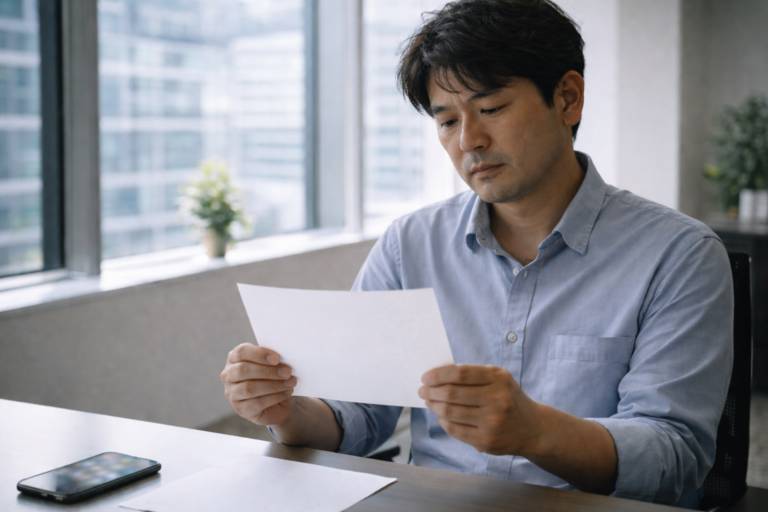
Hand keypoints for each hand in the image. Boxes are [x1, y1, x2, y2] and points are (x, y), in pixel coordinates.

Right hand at [220, 343, 296, 425]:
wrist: (280, 402)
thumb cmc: (275, 377)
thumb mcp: (274, 365)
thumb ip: (274, 359)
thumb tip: (284, 356)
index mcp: (234, 358)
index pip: (241, 352)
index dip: (259, 354)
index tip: (277, 358)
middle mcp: (229, 375)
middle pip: (243, 370)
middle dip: (268, 371)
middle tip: (287, 372)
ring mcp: (232, 394)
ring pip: (249, 388)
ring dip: (273, 385)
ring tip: (290, 383)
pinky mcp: (240, 409)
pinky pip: (256, 403)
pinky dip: (274, 397)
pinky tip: (286, 392)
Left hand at [418, 364, 541, 455]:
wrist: (532, 428)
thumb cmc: (507, 397)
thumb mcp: (497, 379)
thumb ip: (471, 375)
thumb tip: (436, 375)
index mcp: (499, 379)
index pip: (460, 373)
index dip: (438, 375)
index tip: (425, 377)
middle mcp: (497, 400)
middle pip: (452, 393)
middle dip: (431, 391)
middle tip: (422, 390)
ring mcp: (492, 423)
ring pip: (450, 412)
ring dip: (433, 405)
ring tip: (429, 401)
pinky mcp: (486, 441)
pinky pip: (454, 429)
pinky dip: (443, 420)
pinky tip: (441, 415)